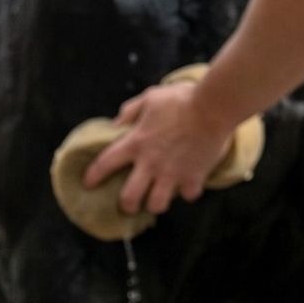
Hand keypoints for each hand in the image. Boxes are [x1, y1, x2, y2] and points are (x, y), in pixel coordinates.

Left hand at [81, 81, 237, 215]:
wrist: (215, 105)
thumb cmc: (182, 98)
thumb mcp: (151, 97)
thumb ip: (131, 111)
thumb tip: (115, 124)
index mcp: (136, 143)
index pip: (104, 164)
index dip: (93, 176)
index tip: (88, 183)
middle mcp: (150, 164)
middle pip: (129, 199)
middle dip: (127, 204)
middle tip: (130, 202)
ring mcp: (172, 174)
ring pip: (156, 205)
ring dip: (155, 203)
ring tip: (158, 197)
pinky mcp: (193, 178)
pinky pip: (187, 195)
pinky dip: (187, 191)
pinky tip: (188, 184)